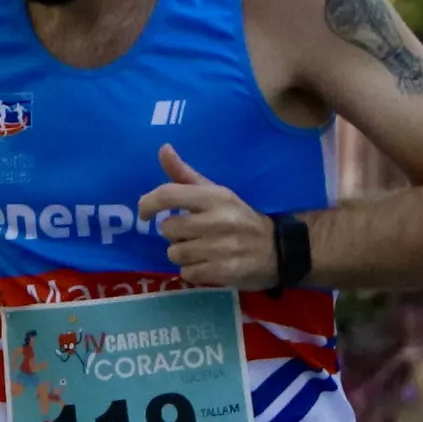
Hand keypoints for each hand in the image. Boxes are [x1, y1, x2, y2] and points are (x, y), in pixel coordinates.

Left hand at [144, 145, 275, 288]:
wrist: (278, 250)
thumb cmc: (240, 218)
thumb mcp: (217, 193)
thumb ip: (186, 175)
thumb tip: (163, 148)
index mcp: (214, 197)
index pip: (169, 194)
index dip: (148, 204)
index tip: (144, 213)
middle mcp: (217, 220)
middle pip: (168, 229)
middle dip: (174, 234)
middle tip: (191, 234)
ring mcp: (222, 247)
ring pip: (175, 253)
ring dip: (182, 255)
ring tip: (201, 251)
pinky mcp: (224, 271)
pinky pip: (188, 273)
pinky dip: (193, 271)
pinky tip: (208, 265)